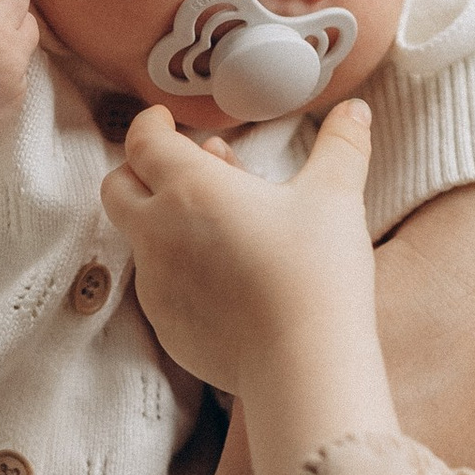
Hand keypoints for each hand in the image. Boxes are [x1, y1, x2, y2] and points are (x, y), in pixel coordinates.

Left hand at [104, 97, 390, 474]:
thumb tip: (356, 109)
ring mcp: (155, 283)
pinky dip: (177, 271)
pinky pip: (158, 286)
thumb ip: (343, 144)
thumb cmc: (316, 272)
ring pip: (137, 239)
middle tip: (177, 168)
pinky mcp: (164, 325)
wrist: (303, 364)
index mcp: (189, 187)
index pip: (142, 141)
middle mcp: (157, 232)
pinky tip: (220, 278)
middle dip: (137, 171)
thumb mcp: (336, 196)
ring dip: (161, 223)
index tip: (163, 119)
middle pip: (117, 187)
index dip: (148, 124)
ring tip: (213, 224)